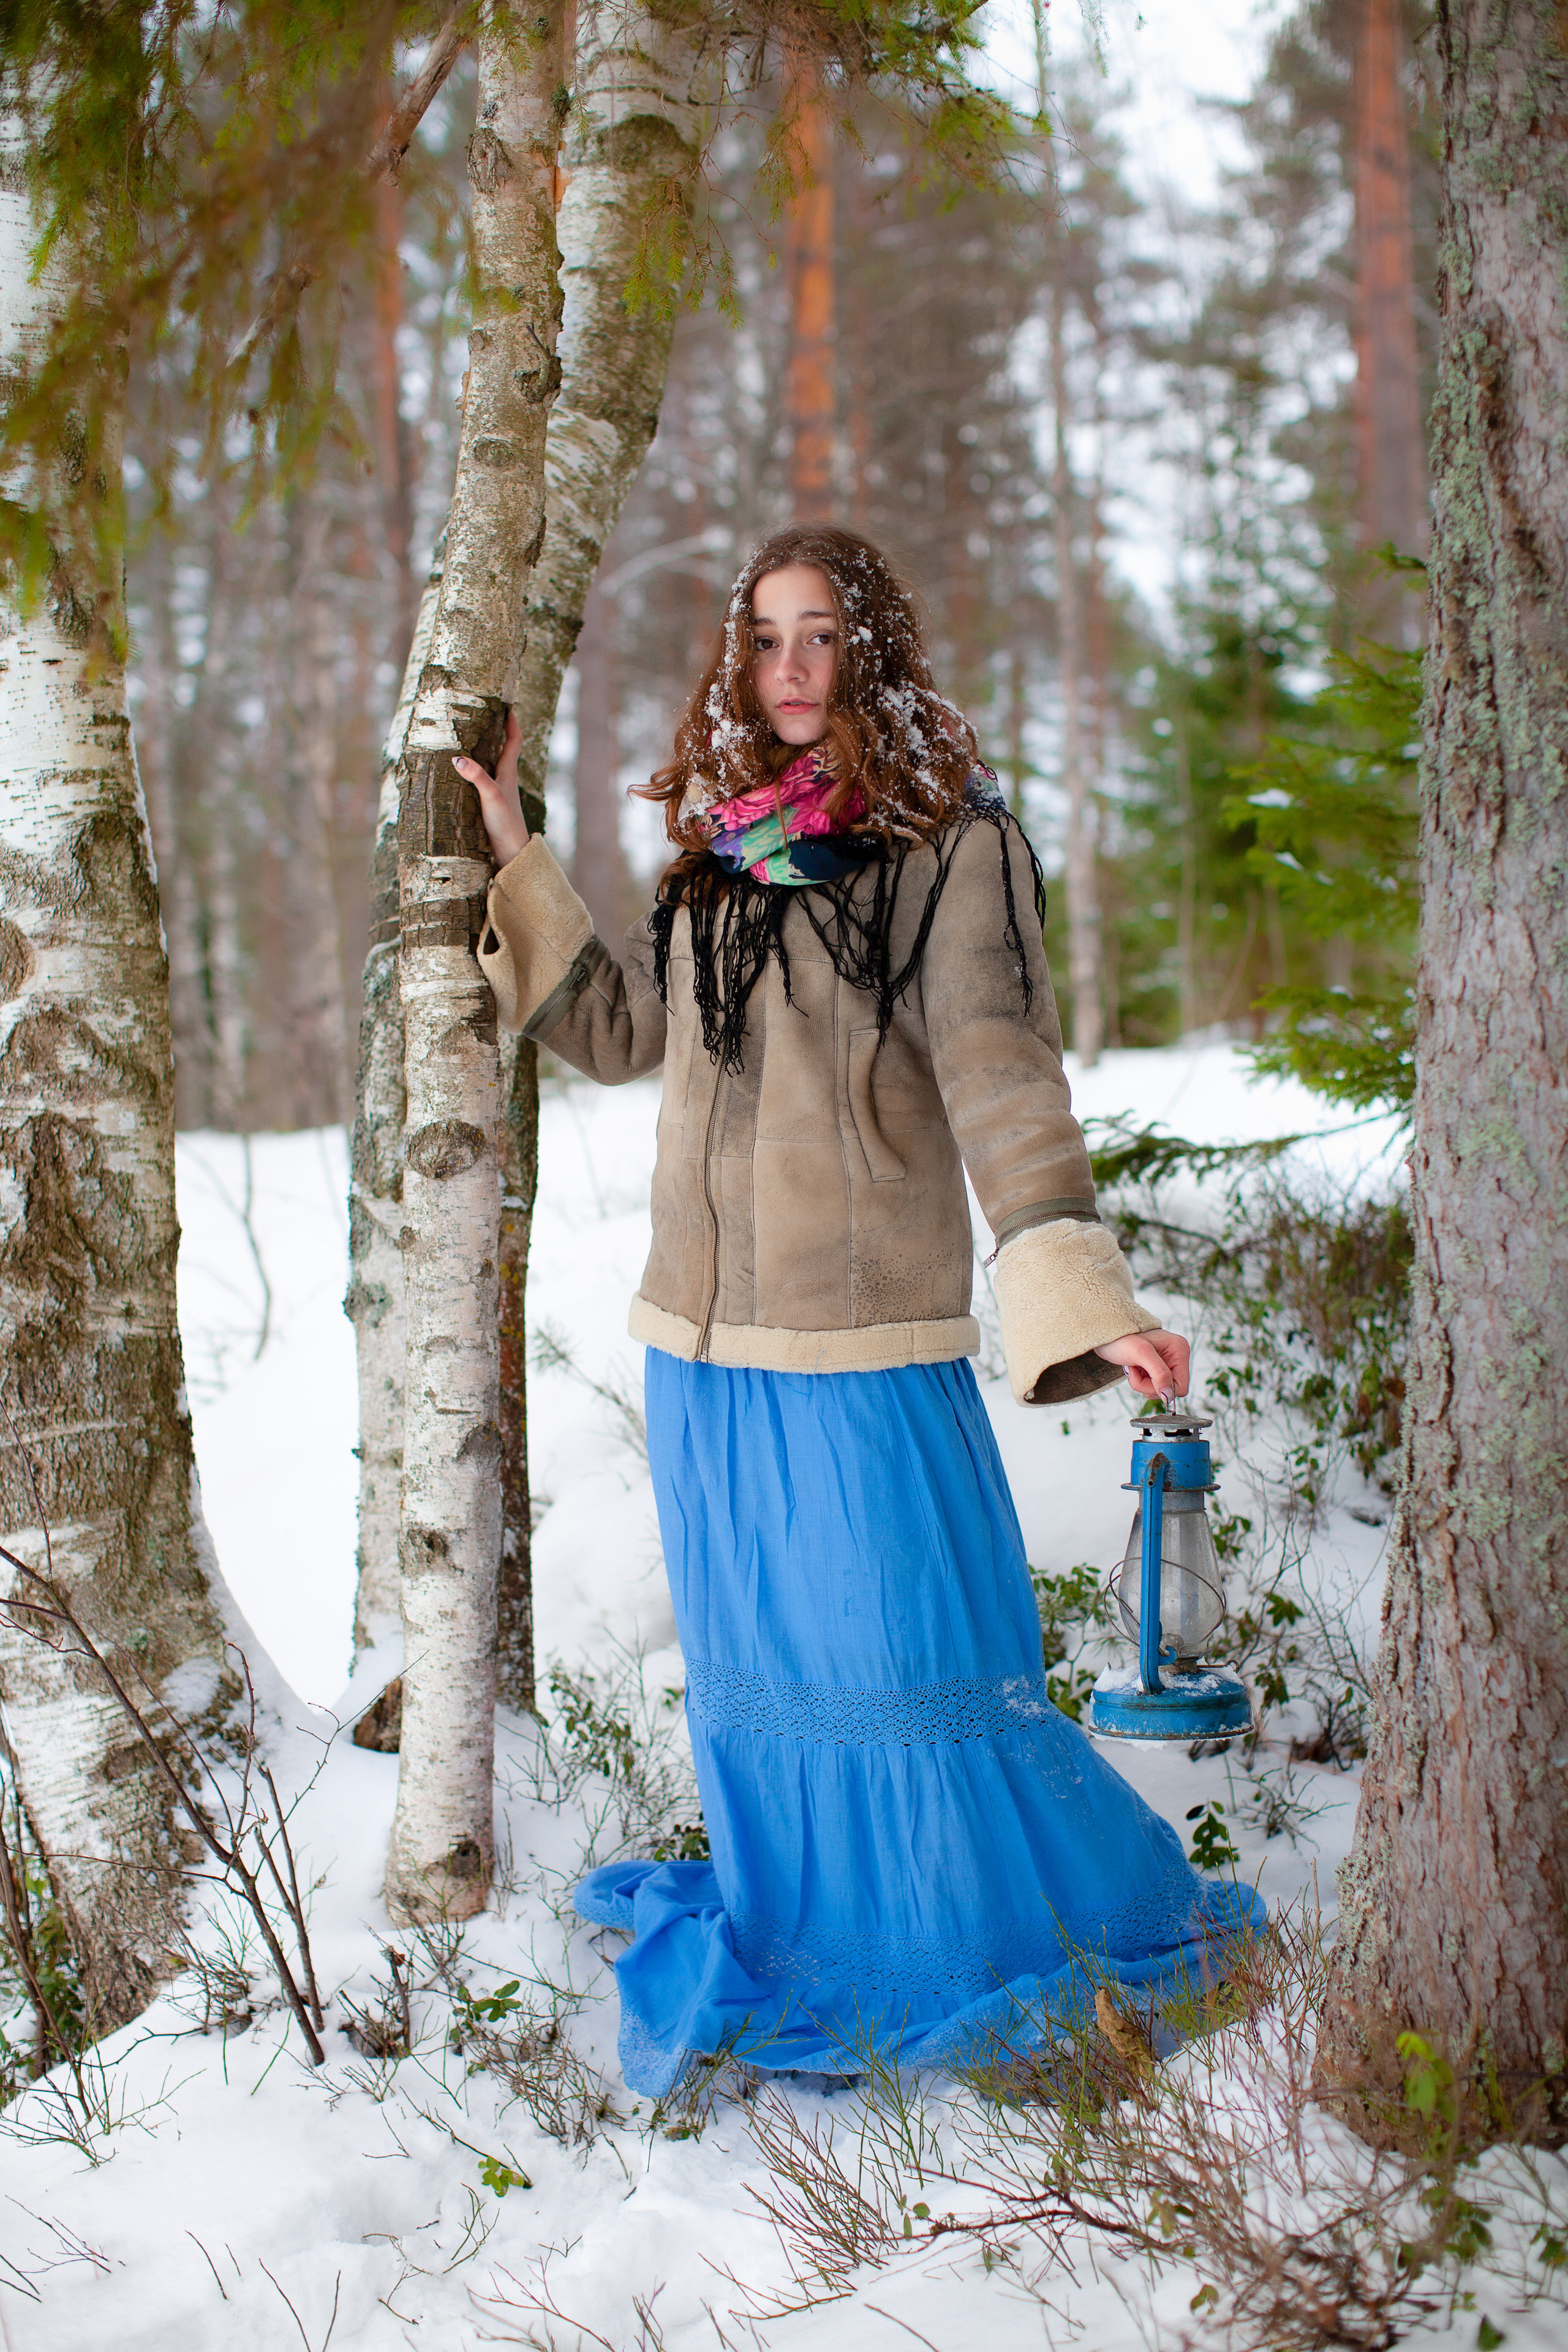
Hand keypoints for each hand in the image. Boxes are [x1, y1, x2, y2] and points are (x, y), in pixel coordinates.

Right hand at [454, 709, 528, 865]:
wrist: (512, 853)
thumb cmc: (506, 823)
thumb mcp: (491, 796)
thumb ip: (476, 776)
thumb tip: (458, 758)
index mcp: (508, 772)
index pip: (513, 741)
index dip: (511, 723)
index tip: (506, 706)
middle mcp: (504, 779)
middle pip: (501, 749)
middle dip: (493, 732)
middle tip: (480, 716)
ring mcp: (497, 792)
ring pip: (490, 765)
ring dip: (481, 752)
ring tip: (465, 739)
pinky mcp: (489, 805)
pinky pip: (480, 781)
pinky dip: (472, 772)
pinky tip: (459, 774)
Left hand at [1093, 1329, 1190, 1401]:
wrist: (1107, 1335)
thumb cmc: (1121, 1338)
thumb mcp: (1141, 1353)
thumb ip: (1159, 1373)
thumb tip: (1168, 1394)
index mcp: (1179, 1350)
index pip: (1181, 1386)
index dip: (1163, 1388)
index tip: (1146, 1377)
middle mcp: (1176, 1357)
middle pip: (1169, 1390)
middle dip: (1149, 1385)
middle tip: (1135, 1372)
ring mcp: (1167, 1364)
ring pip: (1160, 1391)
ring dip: (1142, 1384)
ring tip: (1133, 1368)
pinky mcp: (1157, 1370)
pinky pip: (1152, 1387)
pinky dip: (1140, 1382)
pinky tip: (1134, 1369)